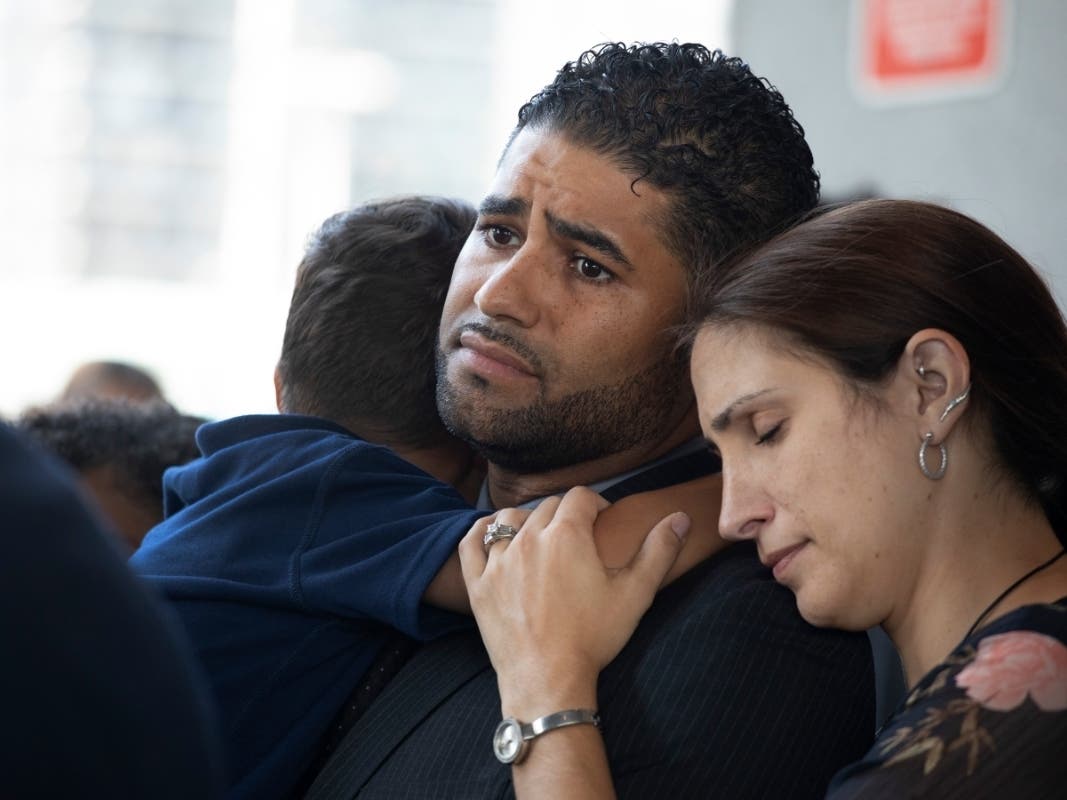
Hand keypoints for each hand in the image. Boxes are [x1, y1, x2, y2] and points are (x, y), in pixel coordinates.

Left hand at [459, 487, 689, 717]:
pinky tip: (492, 534)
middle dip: (565, 514)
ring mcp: (499, 561)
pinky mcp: (478, 584)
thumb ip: (659, 551)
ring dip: (526, 520)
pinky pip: (471, 543)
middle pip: (547, 506)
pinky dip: (481, 532)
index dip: (595, 503)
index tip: (601, 520)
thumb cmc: (593, 638)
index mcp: (567, 535)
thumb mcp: (635, 594)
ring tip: (540, 537)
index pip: (580, 497)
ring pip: (509, 518)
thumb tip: (681, 517)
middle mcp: (529, 539)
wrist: (548, 681)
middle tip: (577, 536)